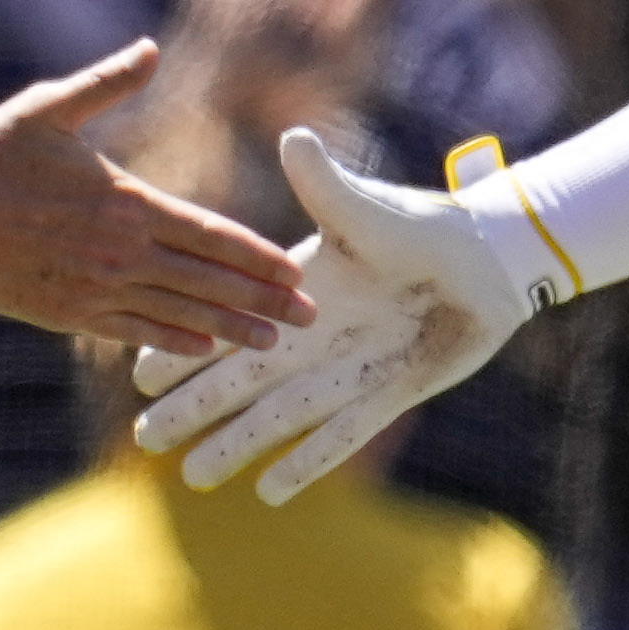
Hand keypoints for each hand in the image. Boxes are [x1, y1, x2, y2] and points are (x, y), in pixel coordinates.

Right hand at [0, 42, 310, 359]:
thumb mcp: (48, 108)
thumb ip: (107, 84)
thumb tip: (151, 48)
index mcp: (127, 201)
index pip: (212, 233)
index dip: (259, 255)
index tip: (297, 269)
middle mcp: (122, 251)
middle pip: (209, 279)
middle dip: (264, 299)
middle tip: (311, 316)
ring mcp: (96, 289)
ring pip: (179, 313)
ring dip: (230, 328)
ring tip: (272, 343)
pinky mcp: (67, 315)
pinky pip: (132, 332)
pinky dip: (171, 341)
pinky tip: (202, 349)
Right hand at [128, 123, 544, 501]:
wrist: (489, 262)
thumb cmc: (427, 227)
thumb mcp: (367, 211)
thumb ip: (326, 187)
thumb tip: (294, 137)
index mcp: (297, 290)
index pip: (226, 321)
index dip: (184, 348)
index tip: (138, 376)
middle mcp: (311, 336)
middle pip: (240, 381)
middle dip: (193, 411)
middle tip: (144, 441)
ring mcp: (347, 369)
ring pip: (278, 416)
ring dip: (236, 445)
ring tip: (192, 477)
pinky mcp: (386, 393)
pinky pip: (340, 436)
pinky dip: (306, 461)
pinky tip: (268, 493)